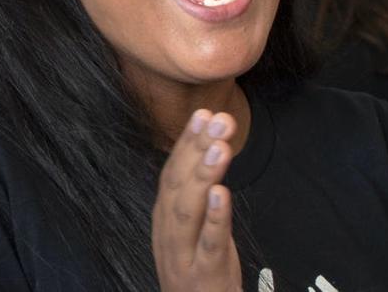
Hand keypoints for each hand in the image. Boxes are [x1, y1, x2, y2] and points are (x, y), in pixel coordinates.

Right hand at [152, 110, 240, 291]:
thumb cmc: (196, 270)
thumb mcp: (188, 230)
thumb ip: (193, 196)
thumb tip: (205, 151)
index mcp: (164, 217)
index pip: (172, 172)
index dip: (186, 142)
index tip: (203, 113)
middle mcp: (168, 230)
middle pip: (178, 184)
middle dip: (197, 148)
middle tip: (217, 119)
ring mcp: (183, 252)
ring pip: (189, 209)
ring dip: (203, 175)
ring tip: (219, 147)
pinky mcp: (203, 274)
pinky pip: (209, 243)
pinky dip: (215, 217)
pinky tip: (223, 193)